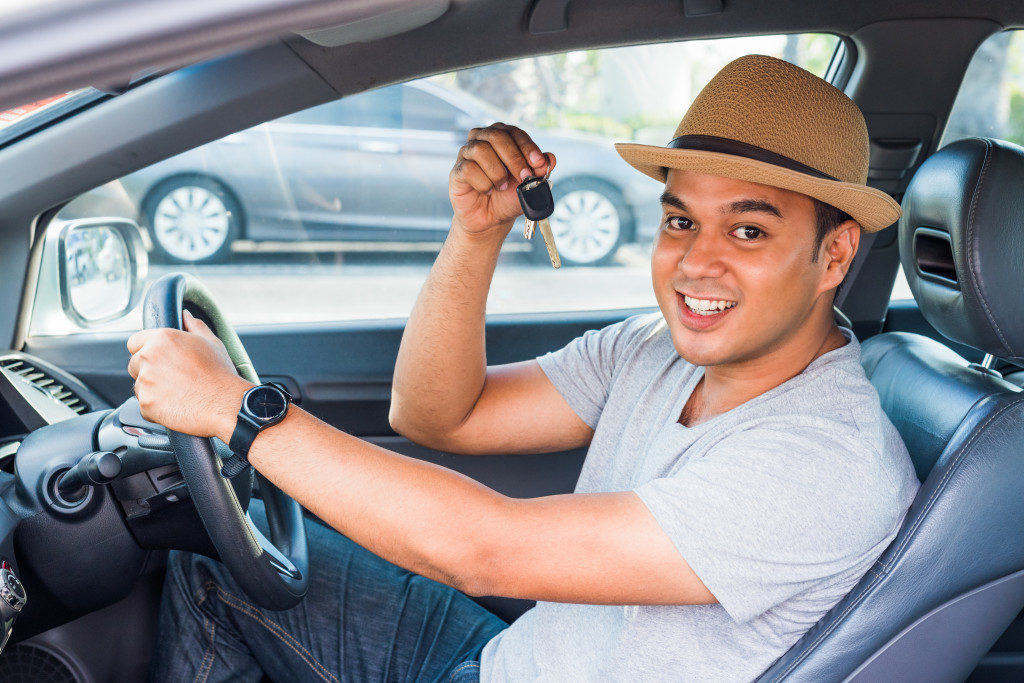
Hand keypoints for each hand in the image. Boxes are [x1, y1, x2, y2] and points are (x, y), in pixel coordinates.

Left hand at [127, 310, 251, 440]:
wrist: (225, 404)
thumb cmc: (221, 374)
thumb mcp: (212, 343)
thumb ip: (194, 326)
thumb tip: (186, 316)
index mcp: (162, 338)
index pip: (135, 342)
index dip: (146, 351)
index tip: (160, 360)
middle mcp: (149, 357)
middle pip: (134, 364)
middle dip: (149, 371)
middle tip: (173, 379)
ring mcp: (145, 381)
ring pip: (139, 386)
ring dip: (152, 390)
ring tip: (178, 393)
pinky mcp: (146, 403)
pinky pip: (144, 405)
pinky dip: (156, 408)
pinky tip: (176, 405)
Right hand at [449, 123, 554, 236]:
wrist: (491, 219)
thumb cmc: (508, 197)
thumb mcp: (529, 185)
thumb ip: (540, 171)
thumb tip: (550, 158)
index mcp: (502, 137)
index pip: (514, 132)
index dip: (527, 146)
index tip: (538, 163)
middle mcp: (482, 140)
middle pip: (496, 136)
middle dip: (514, 158)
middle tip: (523, 177)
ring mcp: (467, 154)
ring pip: (480, 150)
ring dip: (497, 172)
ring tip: (502, 186)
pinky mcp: (457, 171)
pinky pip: (468, 169)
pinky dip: (483, 183)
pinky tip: (488, 191)